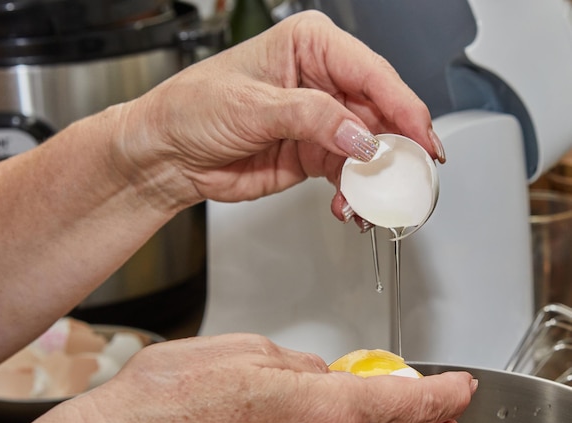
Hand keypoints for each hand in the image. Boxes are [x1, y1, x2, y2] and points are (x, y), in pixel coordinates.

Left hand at [111, 10, 442, 211]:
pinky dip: (353, 193)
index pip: (372, 74)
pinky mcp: (312, 155)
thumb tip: (361, 137)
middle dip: (395, 149)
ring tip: (374, 202)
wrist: (169, 155)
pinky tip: (349, 207)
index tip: (423, 139)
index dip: (403, 108)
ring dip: (374, 179)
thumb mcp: (253, 106)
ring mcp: (320, 122)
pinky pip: (346, 174)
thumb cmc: (193, 110)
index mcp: (310, 46)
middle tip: (408, 179)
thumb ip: (312, 118)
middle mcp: (322, 81)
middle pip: (379, 114)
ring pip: (367, 149)